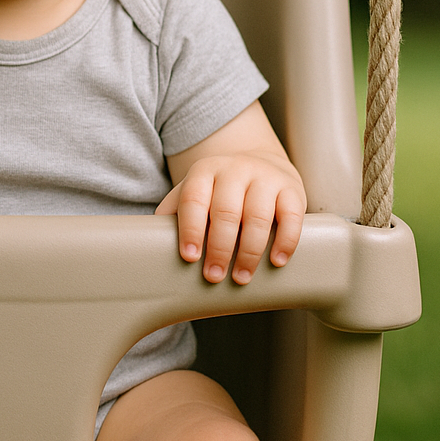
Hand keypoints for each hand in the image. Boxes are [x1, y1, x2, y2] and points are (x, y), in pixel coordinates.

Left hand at [155, 101, 304, 284]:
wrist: (261, 164)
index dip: (191, 229)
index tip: (190, 258)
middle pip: (226, 211)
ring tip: (241, 277)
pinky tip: (276, 261)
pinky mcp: (291, 189)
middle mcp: (235, 170)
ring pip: (258, 216)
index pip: (194, 199)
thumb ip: (174, 212)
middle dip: (219, 248)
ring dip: (249, 251)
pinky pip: (291, 216)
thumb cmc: (220, 190)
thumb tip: (148, 244)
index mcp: (204, 171)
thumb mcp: (194, 192)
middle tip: (214, 277)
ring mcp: (265, 177)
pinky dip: (286, 241)